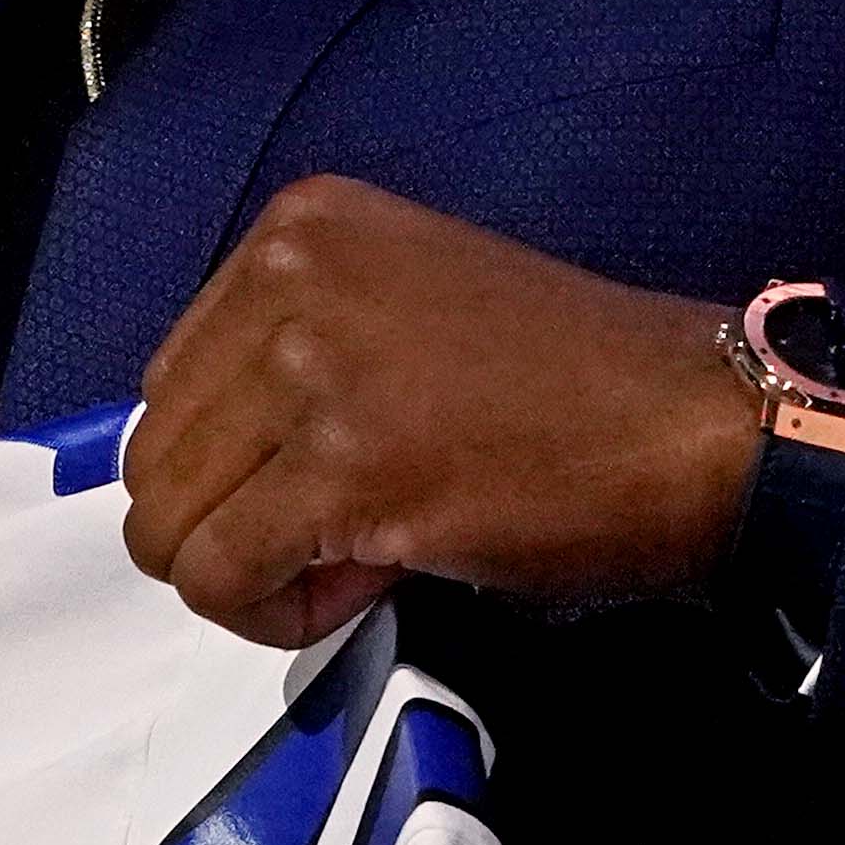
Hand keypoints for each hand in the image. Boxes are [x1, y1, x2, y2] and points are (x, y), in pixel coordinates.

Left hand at [122, 178, 763, 646]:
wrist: (690, 424)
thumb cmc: (572, 383)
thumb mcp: (403, 309)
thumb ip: (295, 354)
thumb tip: (207, 473)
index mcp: (299, 229)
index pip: (170, 382)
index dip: (238, 463)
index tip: (334, 482)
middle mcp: (288, 278)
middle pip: (155, 455)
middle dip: (232, 524)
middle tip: (343, 537)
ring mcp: (310, 368)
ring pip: (168, 525)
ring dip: (249, 574)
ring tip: (355, 562)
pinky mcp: (340, 469)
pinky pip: (220, 578)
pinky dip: (270, 615)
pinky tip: (362, 589)